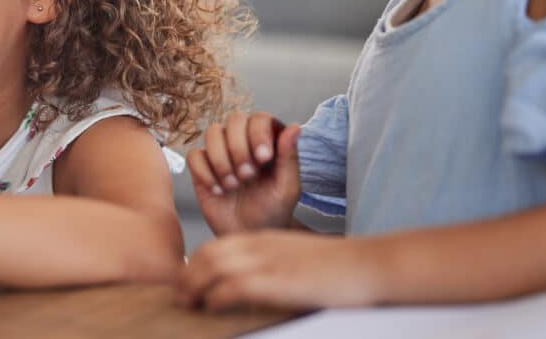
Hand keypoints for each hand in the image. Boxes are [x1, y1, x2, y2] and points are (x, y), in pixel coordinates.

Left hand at [177, 231, 380, 309]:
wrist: (366, 265)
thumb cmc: (336, 269)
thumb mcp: (296, 258)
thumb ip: (272, 265)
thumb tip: (251, 287)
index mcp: (265, 239)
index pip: (218, 245)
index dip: (197, 263)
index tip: (187, 280)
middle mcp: (261, 246)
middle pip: (209, 254)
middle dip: (187, 274)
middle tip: (178, 294)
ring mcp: (268, 261)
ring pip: (214, 266)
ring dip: (194, 285)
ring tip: (186, 302)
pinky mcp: (276, 281)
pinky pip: (234, 285)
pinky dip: (216, 296)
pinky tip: (211, 306)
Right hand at [186, 112, 300, 234]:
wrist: (248, 235)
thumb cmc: (272, 212)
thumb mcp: (287, 188)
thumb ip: (289, 157)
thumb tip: (294, 126)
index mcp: (267, 141)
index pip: (259, 118)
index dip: (259, 133)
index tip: (264, 159)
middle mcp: (243, 141)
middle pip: (234, 119)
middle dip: (239, 148)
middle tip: (248, 176)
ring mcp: (220, 152)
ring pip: (212, 133)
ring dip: (222, 160)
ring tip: (234, 185)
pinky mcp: (201, 167)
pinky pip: (194, 155)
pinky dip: (205, 172)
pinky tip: (218, 190)